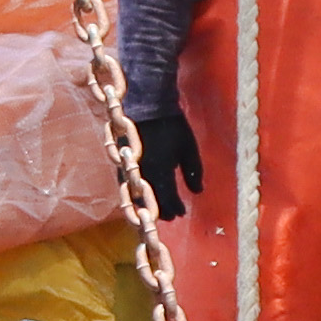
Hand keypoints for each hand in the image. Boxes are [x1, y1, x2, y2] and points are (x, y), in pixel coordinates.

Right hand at [134, 93, 209, 216]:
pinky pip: (127, 183)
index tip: (181, 213)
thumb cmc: (172, 125)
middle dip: (162, 210)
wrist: (147, 105)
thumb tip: (198, 192)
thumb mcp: (189, 148)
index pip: (168, 200)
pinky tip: (140, 193)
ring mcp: (131, 168)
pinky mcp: (122, 161)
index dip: (175, 208)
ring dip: (146, 203)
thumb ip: (194, 172)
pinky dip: (135, 192)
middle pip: (151, 201)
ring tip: (156, 208)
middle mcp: (144, 174)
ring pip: (136, 195)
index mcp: (162, 171)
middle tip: (171, 215)